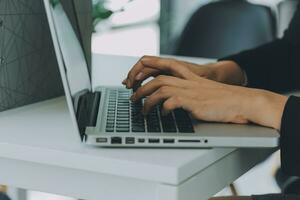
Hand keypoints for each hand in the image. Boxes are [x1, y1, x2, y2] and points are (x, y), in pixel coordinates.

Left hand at [129, 59, 287, 129]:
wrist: (242, 102)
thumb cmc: (223, 100)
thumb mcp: (202, 93)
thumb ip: (187, 95)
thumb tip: (170, 106)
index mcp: (190, 77)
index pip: (166, 65)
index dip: (149, 67)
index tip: (137, 76)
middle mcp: (188, 82)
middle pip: (157, 78)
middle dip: (141, 87)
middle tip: (133, 98)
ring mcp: (191, 91)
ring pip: (160, 88)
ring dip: (147, 99)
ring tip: (142, 109)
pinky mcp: (194, 102)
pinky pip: (172, 102)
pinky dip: (164, 109)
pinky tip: (163, 115)